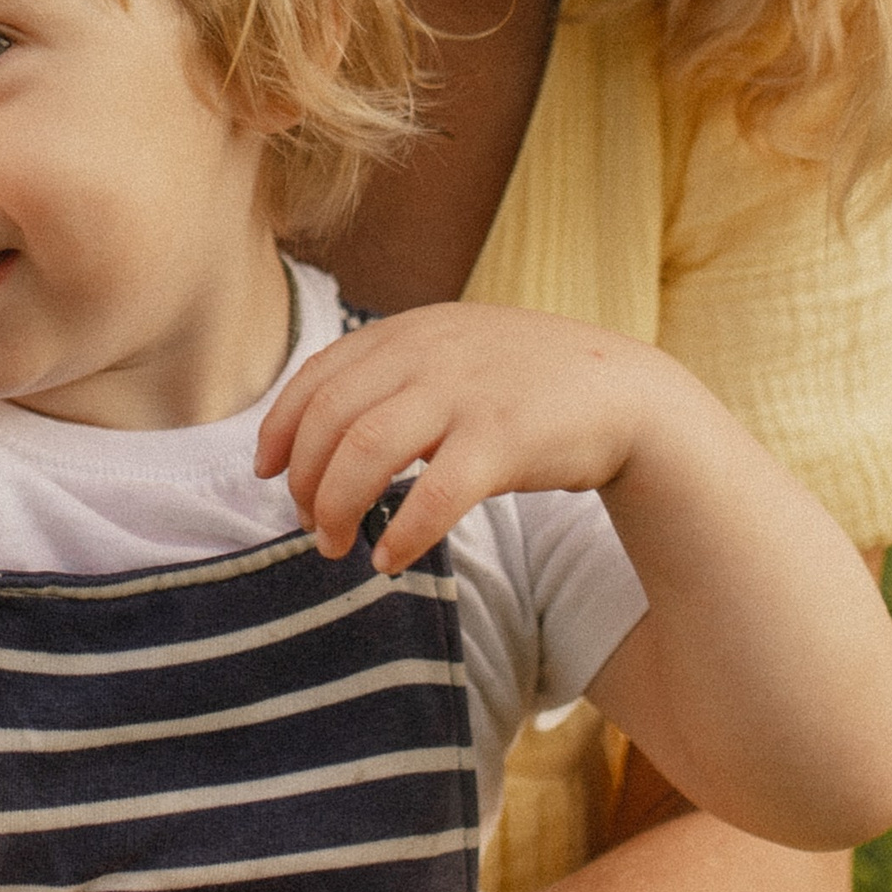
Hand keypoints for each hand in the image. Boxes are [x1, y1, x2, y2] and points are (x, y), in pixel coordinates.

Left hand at [257, 304, 667, 570]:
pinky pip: (433, 495)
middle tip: (308, 524)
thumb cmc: (528, 386)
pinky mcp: (504, 438)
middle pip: (331, 419)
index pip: (318, 376)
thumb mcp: (456, 354)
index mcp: (411, 331)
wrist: (626, 393)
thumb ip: (395, 374)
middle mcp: (430, 352)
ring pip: (365, 451)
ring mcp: (466, 392)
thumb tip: (320, 434)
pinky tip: (390, 560)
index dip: (280, 427)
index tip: (264, 471)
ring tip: (337, 545)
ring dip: (337, 507)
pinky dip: (402, 534)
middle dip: (304, 479)